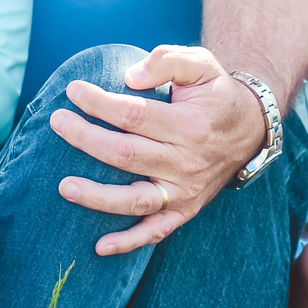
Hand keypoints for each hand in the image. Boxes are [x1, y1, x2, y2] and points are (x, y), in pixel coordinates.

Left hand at [50, 45, 268, 255]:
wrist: (250, 130)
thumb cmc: (216, 94)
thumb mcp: (202, 65)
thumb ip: (168, 61)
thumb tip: (130, 77)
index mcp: (190, 125)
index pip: (133, 115)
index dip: (98, 103)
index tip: (73, 91)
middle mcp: (187, 162)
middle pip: (126, 154)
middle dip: (85, 139)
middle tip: (57, 121)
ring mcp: (185, 191)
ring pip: (135, 199)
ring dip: (97, 196)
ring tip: (64, 186)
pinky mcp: (185, 210)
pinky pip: (155, 231)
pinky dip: (128, 242)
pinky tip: (99, 247)